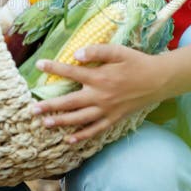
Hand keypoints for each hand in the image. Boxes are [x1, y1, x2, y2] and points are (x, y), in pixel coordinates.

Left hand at [31, 44, 169, 142]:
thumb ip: (97, 51)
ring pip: (79, 119)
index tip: (39, 65)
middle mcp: (100, 96)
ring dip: (61, 122)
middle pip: (69, 103)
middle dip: (50, 106)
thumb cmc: (136, 63)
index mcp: (99, 77)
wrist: (158, 80)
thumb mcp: (118, 51)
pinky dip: (82, 136)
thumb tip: (75, 55)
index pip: (71, 72)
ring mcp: (106, 110)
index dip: (53, 68)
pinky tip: (69, 140)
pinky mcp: (113, 119)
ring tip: (45, 124)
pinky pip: (95, 130)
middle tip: (32, 109)